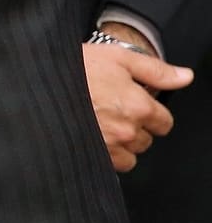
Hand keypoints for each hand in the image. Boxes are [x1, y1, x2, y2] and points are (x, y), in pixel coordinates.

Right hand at [82, 42, 193, 171]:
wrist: (37, 83)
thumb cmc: (73, 68)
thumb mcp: (117, 57)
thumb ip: (155, 70)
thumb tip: (185, 77)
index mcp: (139, 105)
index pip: (164, 122)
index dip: (149, 111)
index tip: (133, 104)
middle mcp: (127, 129)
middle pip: (146, 140)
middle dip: (134, 127)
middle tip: (111, 109)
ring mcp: (108, 145)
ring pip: (130, 155)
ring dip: (121, 144)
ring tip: (100, 124)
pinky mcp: (90, 155)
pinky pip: (111, 165)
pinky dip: (105, 154)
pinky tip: (91, 135)